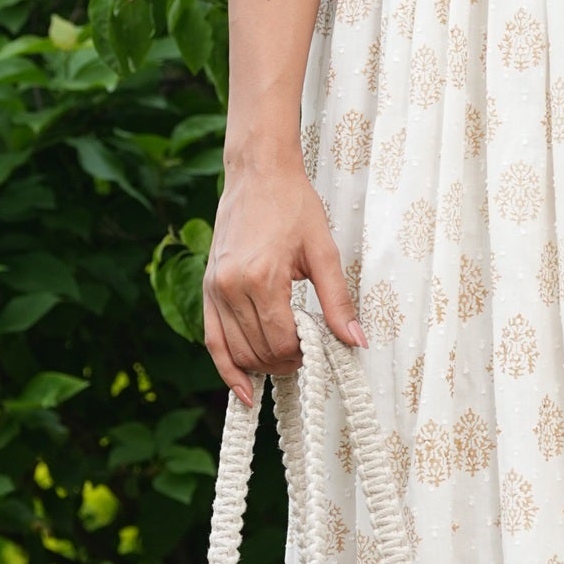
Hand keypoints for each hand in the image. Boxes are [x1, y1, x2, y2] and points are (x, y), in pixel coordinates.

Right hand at [202, 154, 364, 400]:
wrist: (258, 173)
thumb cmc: (293, 205)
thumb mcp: (324, 251)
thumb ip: (337, 301)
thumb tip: (356, 342)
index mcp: (263, 277)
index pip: (280, 340)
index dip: (301, 354)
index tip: (317, 347)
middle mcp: (232, 286)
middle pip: (258, 350)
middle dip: (284, 361)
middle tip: (306, 353)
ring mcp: (215, 288)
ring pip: (236, 350)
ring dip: (261, 365)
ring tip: (285, 361)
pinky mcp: (207, 287)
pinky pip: (212, 339)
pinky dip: (226, 367)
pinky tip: (242, 389)